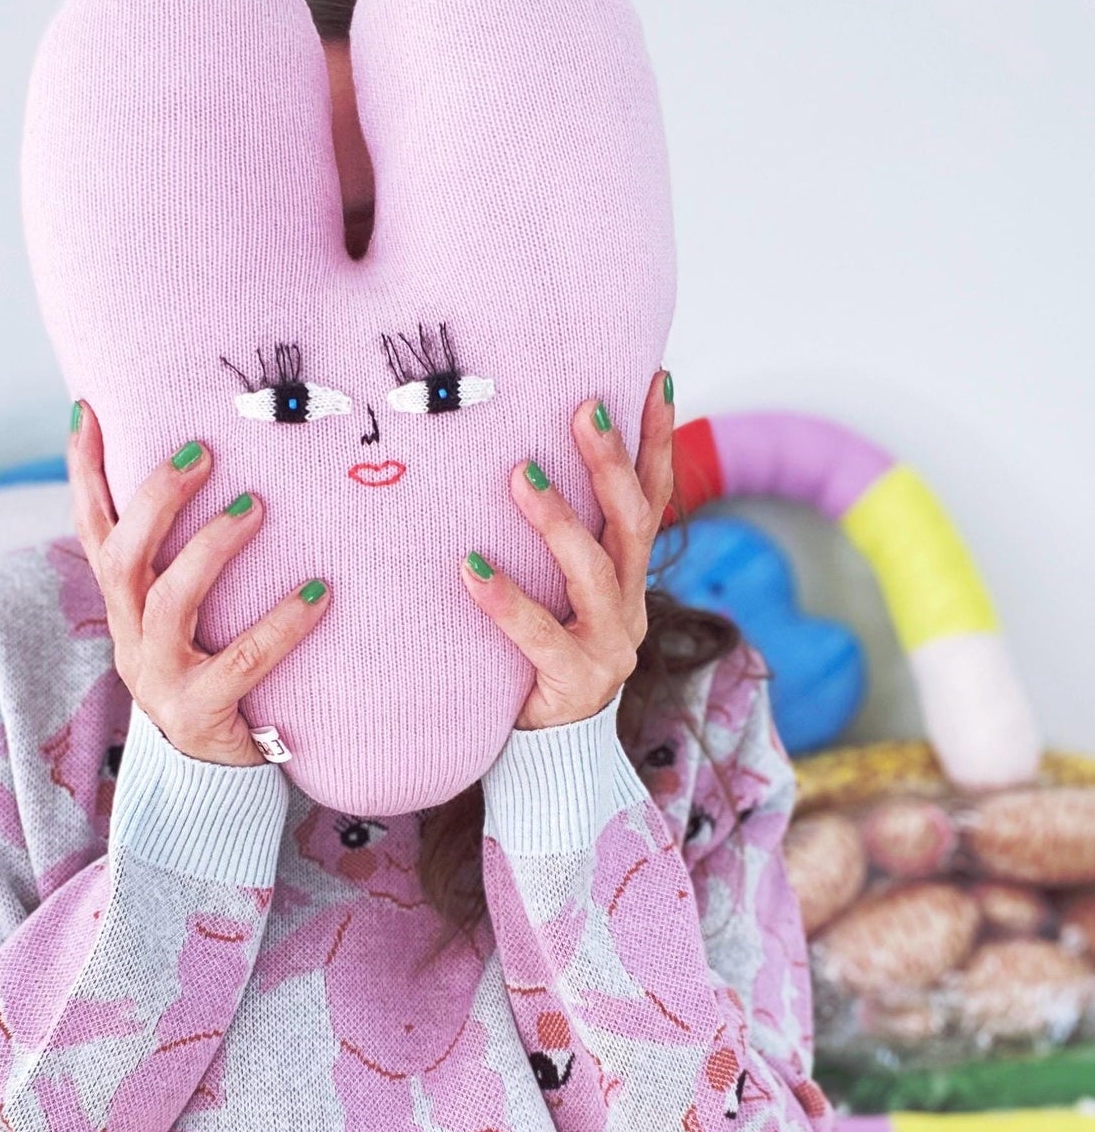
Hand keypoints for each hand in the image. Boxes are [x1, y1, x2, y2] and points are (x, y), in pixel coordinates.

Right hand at [67, 402, 330, 765]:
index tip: (87, 408)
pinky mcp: (203, 713)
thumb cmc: (210, 672)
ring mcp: (161, 678)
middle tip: (202, 452)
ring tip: (256, 507)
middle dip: (155, 500)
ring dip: (210, 550)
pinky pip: (242, 664)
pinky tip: (320, 593)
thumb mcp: (182, 617)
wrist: (210, 778)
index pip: (92, 529)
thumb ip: (182, 559)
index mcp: (123, 607)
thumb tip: (216, 470)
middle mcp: (131, 638)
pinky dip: (282, 624)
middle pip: (121, 559)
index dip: (83, 472)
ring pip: (168, 604)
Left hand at [461, 369, 674, 730]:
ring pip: (595, 574)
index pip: (654, 497)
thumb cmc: (542, 654)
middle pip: (632, 524)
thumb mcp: (561, 591)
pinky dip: (505, 600)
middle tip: (584, 408)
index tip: (656, 379)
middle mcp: (631, 605)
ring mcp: (610, 646)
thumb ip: (562, 539)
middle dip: (611, 463)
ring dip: (560, 521)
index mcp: (632, 577)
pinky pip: (539, 636)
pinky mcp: (574, 683)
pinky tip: (471, 568)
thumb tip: (523, 453)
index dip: (660, 440)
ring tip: (523, 473)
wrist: (551, 752)